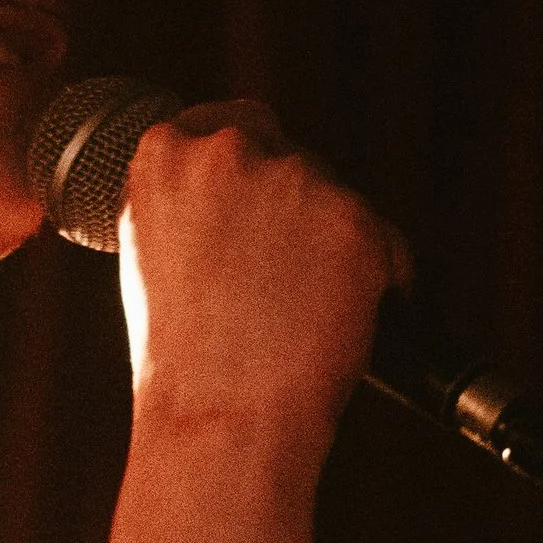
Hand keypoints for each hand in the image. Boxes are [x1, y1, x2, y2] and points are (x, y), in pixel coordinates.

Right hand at [117, 99, 408, 463]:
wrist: (221, 418)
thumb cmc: (183, 361)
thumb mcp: (157, 256)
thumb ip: (194, 205)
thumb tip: (246, 193)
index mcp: (164, 156)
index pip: (228, 124)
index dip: (254, 162)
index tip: (263, 196)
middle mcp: (229, 152)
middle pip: (291, 156)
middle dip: (298, 208)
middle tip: (285, 282)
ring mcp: (294, 181)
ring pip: (337, 202)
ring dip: (334, 248)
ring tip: (301, 318)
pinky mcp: (353, 219)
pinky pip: (385, 244)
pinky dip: (378, 280)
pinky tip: (339, 322)